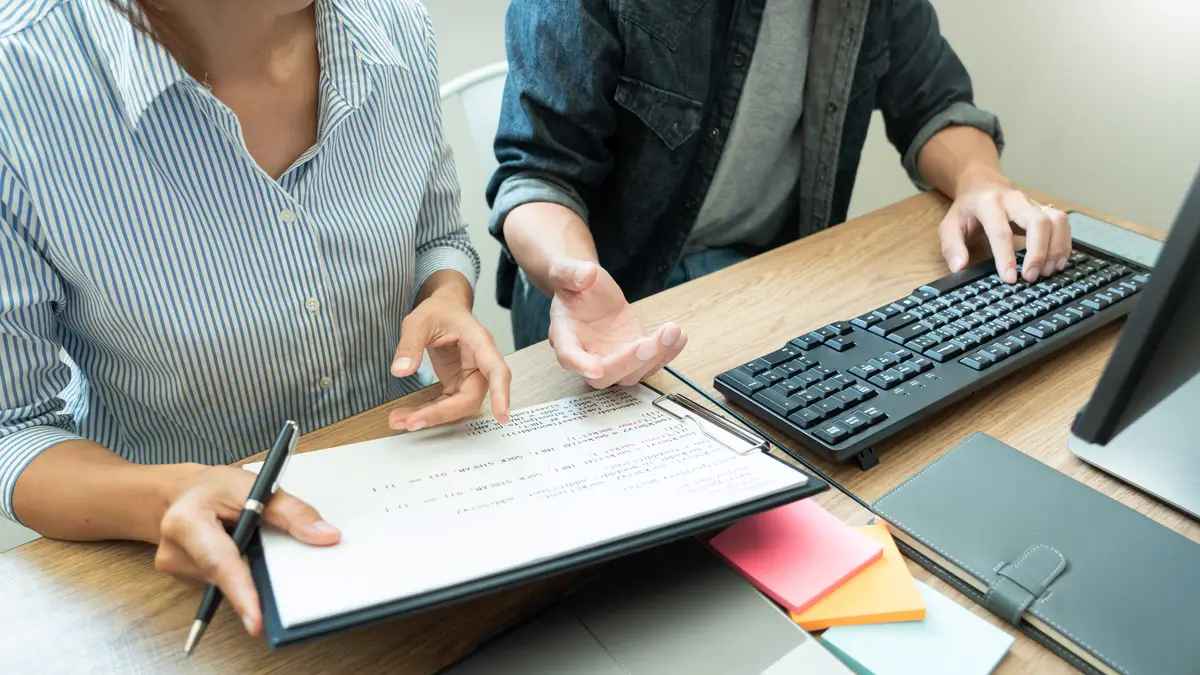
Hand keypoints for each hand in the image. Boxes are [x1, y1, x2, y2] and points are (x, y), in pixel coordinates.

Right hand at [155, 466, 339, 635]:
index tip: (256, 621)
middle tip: (281, 585)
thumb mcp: (255, 487)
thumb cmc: (216, 488)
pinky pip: (220, 585)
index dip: (241, 592)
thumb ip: (292, 512)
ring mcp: (175, 570)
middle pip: (225, 579)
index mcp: (187, 521)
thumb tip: (326, 536)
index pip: (220, 562)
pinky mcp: (184, 581)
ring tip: (248, 542)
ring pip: (225, 584)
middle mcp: (174, 550)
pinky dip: (236, 574)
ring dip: (246, 572)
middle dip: (255, 583)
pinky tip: (237, 552)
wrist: (181, 493)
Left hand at [388, 295, 511, 429]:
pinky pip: (446, 404)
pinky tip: (406, 415)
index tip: (502, 416)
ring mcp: (469, 376)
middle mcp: (480, 364)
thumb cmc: (439, 311)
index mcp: (480, 343)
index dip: (501, 394)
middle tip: (411, 422)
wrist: (444, 309)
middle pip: (471, 397)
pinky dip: (427, 411)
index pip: (497, 370)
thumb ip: (410, 344)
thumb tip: (400, 371)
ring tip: (399, 419)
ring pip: (458, 405)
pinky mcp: (457, 384)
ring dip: (431, 416)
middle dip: (442, 413)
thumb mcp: (419, 320)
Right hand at [547, 259, 686, 388]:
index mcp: (564, 336)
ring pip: (632, 374)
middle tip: (648, 343)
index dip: (581, 365)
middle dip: (628, 362)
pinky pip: (650, 363)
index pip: (569, 356)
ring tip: (672, 331)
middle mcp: (587, 355)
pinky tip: (679, 336)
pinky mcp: (633, 355)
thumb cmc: (574, 284)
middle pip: (605, 374)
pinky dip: (667, 353)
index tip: (596, 368)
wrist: (588, 290)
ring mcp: (612, 359)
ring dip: (654, 357)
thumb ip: (571, 273)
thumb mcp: (567, 272)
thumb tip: (587, 274)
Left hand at [938, 175, 1070, 283]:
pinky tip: (1059, 262)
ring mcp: (1032, 203)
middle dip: (1038, 252)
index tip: (1009, 278)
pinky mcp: (1044, 209)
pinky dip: (1064, 243)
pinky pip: (1063, 223)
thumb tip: (960, 267)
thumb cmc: (967, 210)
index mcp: (988, 203)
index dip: (1006, 257)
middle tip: (1031, 276)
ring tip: (1047, 271)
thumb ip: (952, 247)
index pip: (1001, 231)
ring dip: (1056, 248)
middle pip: (1037, 222)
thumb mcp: (949, 226)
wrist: (982, 186)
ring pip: (1056, 220)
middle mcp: (1015, 200)